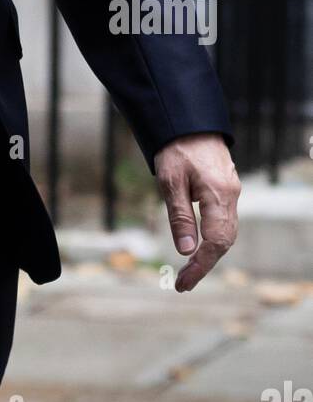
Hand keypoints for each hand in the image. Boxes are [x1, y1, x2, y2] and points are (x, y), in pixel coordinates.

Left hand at [154, 133, 240, 291]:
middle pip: (224, 241)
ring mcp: (231, 191)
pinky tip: (198, 245)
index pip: (215, 242)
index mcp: (219, 195)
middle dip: (205, 264)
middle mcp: (231, 196)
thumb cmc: (176, 147)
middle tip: (183, 282)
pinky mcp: (226, 187)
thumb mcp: (171, 181)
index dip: (200, 266)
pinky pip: (223, 220)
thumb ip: (180, 216)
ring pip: (226, 231)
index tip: (183, 282)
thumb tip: (185, 251)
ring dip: (209, 252)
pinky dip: (212, 237)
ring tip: (188, 269)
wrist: (189, 119)